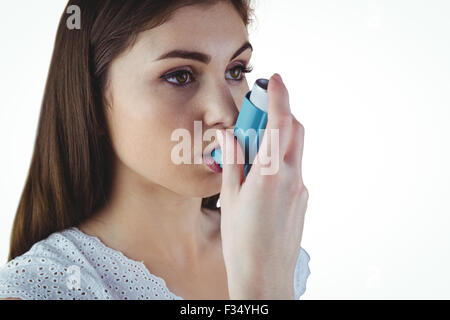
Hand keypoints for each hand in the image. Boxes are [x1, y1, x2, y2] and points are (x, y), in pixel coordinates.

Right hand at [217, 73, 308, 299]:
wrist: (265, 275)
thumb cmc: (243, 242)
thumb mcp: (230, 197)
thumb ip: (233, 162)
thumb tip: (231, 138)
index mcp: (271, 174)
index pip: (281, 123)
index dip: (279, 96)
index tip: (275, 79)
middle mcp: (292, 177)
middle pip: (295, 130)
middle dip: (279, 113)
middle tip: (255, 117)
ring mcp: (300, 188)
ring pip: (295, 149)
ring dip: (279, 138)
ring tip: (251, 152)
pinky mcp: (302, 198)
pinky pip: (293, 168)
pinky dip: (280, 159)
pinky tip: (260, 176)